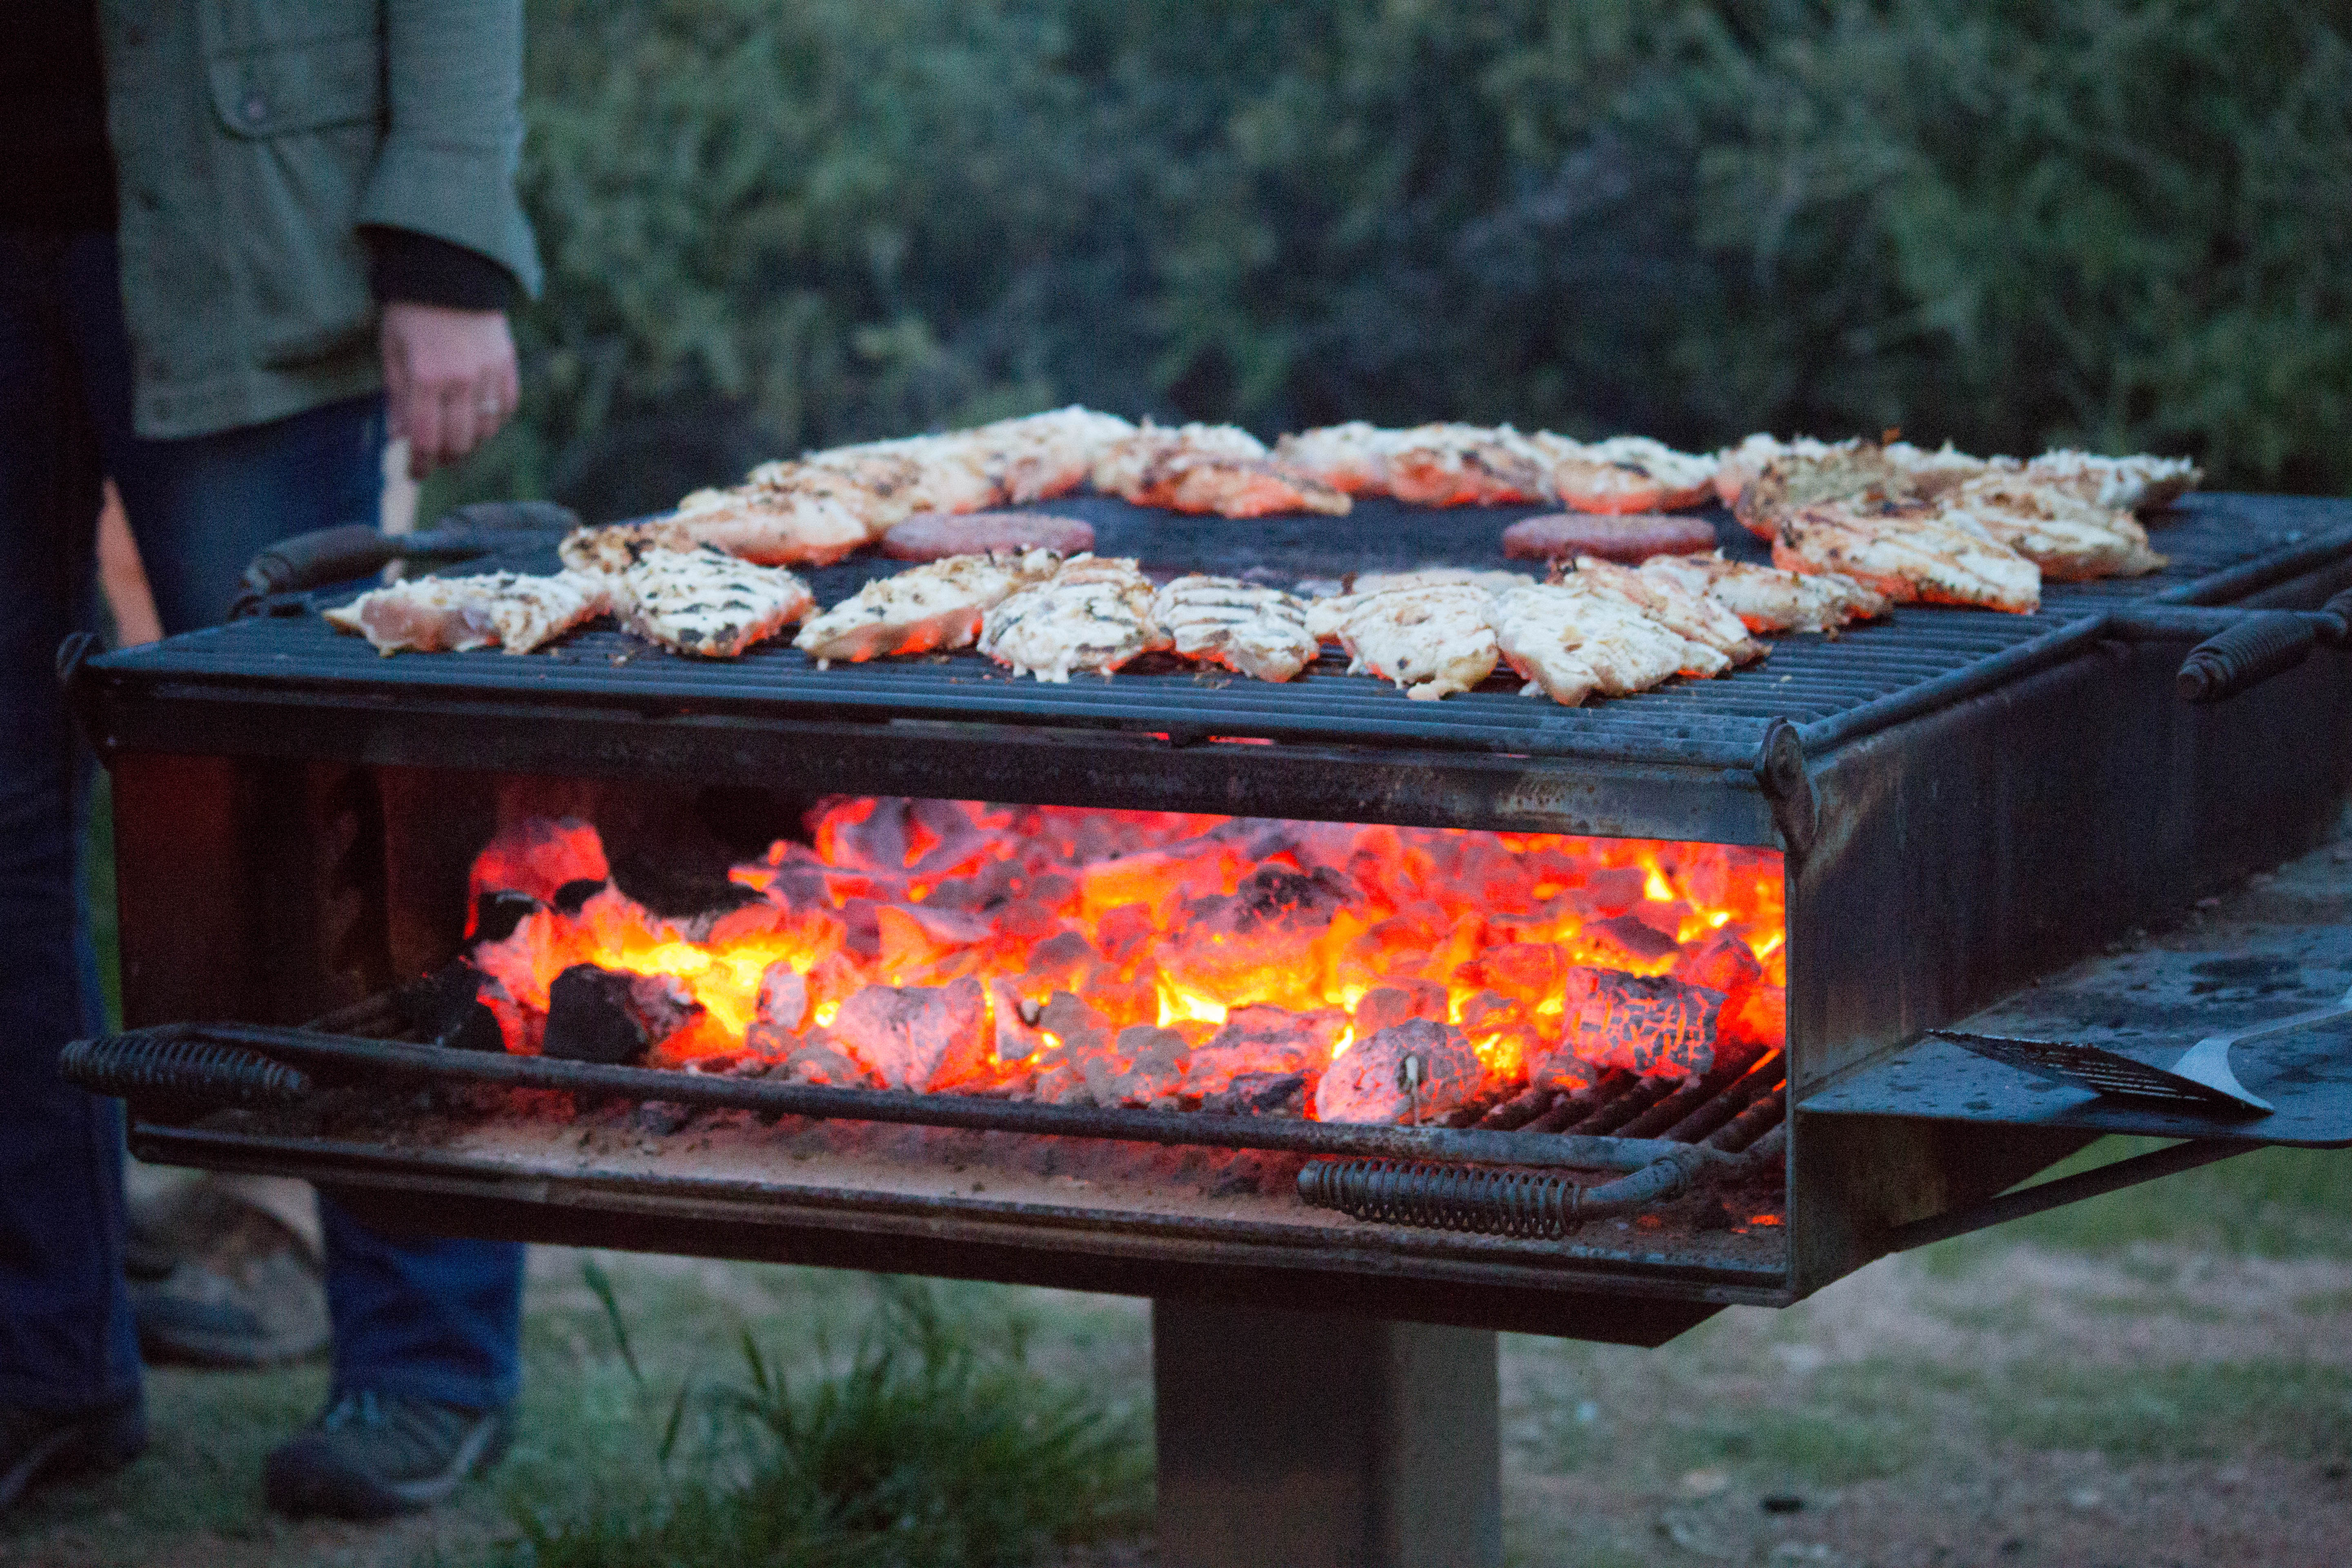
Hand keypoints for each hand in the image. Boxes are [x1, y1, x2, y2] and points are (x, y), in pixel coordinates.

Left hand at [380, 302, 519, 478]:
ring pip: (485, 430)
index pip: (425, 439)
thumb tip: (399, 438)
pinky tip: (479, 421)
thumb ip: (396, 397)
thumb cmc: (411, 311)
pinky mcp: (508, 365)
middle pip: (459, 442)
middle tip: (433, 460)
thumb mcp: (392, 350)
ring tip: (456, 441)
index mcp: (426, 377)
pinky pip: (506, 408)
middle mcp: (461, 380)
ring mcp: (489, 373)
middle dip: (444, 458)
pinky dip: (493, 422)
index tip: (414, 474)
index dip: (419, 464)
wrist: (450, 271)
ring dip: (470, 443)